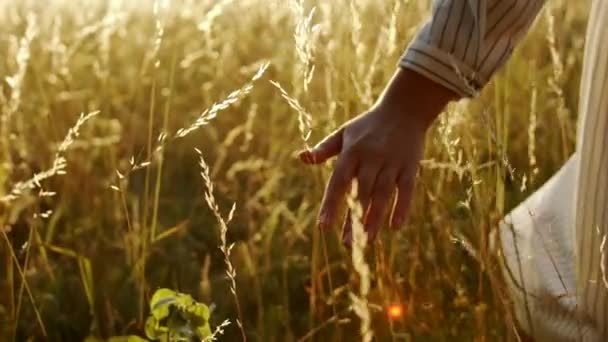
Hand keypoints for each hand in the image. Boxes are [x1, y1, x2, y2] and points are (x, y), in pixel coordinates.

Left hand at [299, 68, 456, 244]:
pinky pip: (407, 190)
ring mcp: (392, 162)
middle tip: (348, 244)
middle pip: (360, 194)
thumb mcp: (344, 133)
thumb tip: (302, 158)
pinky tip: (396, 227)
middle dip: (353, 219)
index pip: (338, 183)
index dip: (331, 205)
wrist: (405, 108)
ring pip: (383, 194)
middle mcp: (371, 158)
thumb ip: (325, 149)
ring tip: (368, 241)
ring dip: (375, 218)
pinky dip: (403, 207)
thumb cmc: (369, 124)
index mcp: (352, 152)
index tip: (323, 227)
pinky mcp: (411, 166)